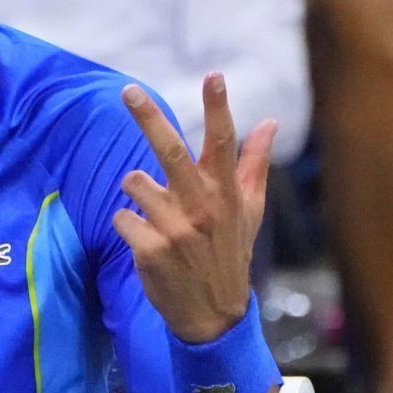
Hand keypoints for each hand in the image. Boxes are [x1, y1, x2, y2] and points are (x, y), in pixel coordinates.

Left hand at [114, 74, 278, 343]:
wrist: (213, 315)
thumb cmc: (229, 253)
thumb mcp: (249, 211)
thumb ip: (255, 163)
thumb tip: (269, 121)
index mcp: (226, 194)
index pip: (224, 143)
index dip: (218, 108)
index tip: (213, 76)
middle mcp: (202, 208)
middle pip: (171, 152)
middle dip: (149, 118)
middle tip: (129, 91)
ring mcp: (175, 230)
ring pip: (134, 183)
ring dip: (136, 191)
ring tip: (154, 212)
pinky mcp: (151, 251)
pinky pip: (122, 217)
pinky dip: (127, 224)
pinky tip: (144, 240)